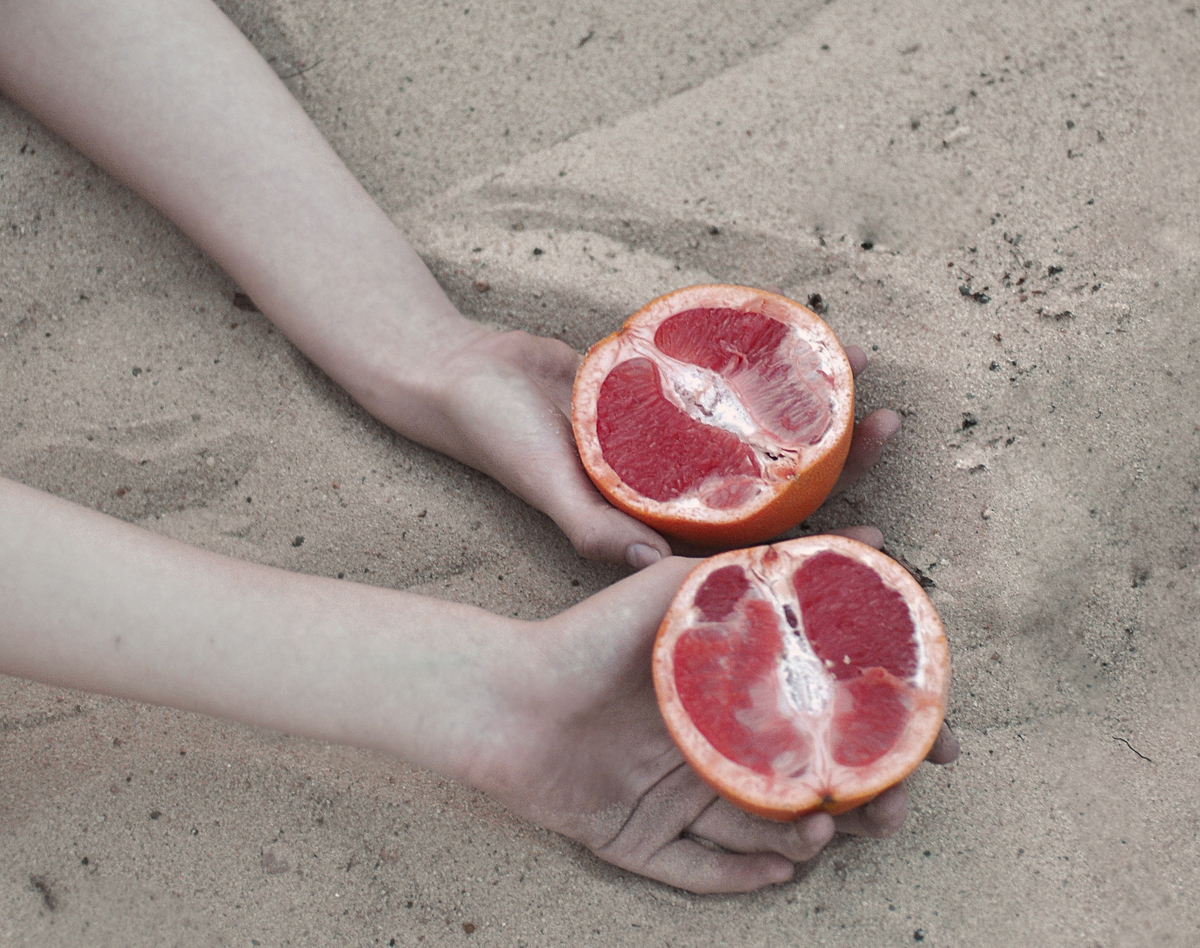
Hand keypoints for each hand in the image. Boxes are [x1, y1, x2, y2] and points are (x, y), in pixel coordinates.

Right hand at [418, 328, 900, 569]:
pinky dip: (765, 373)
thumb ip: (588, 524)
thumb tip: (650, 563)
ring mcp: (673, 446)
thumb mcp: (541, 479)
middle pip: (772, 490)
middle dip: (837, 464)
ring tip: (866, 383)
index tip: (880, 538)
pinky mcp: (665, 400)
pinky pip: (726, 389)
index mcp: (656, 528)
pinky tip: (809, 349)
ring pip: (759, 438)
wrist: (466, 375)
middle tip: (891, 427)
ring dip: (815, 415)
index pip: (747, 550)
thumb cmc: (496, 436)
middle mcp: (674, 494)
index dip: (812, 550)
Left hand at [473, 540, 957, 894]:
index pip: (817, 722)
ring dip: (803, 839)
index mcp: (726, 699)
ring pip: (758, 834)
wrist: (502, 695)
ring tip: (830, 830)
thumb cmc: (587, 639)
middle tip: (893, 805)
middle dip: (856, 801)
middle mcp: (708, 750)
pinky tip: (780, 870)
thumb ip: (747, 573)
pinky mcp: (638, 840)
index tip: (931, 738)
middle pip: (801, 787)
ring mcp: (674, 799)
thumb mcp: (673, 593)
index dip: (875, 735)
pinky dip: (738, 876)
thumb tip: (844, 538)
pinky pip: (698, 872)